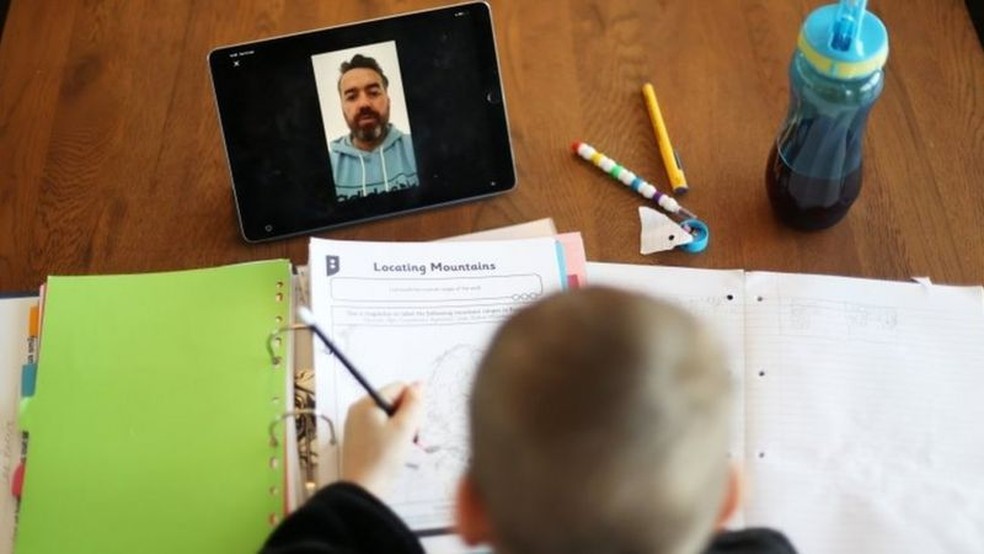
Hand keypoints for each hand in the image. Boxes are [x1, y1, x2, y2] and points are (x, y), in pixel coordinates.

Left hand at [340, 382, 423, 498]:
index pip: (399, 388)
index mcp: (367, 403)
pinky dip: (392, 437)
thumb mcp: (405, 427)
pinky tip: (393, 452)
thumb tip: (419, 384)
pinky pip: (381, 428)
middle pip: (394, 401)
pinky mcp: (359, 439)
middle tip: (409, 438)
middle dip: (407, 417)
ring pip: (390, 416)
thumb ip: (414, 402)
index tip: (413, 425)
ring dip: (402, 428)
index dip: (412, 404)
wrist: (363, 491)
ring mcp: (357, 425)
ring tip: (402, 447)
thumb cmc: (384, 458)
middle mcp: (359, 410)